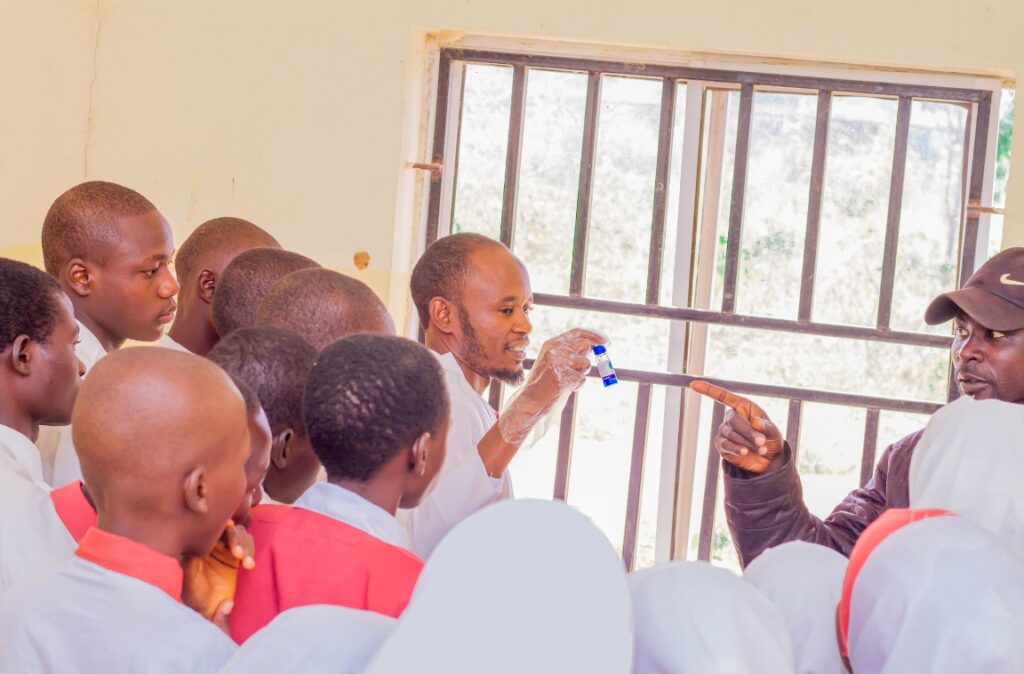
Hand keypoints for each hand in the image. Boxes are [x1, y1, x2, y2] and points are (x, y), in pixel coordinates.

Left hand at [182, 520, 255, 632]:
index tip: (228, 526)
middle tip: (238, 554)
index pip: (209, 528)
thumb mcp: (189, 583)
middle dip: (236, 538)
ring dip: (245, 545)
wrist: (209, 611)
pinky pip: (248, 546)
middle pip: (228, 528)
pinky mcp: (238, 556)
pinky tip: (249, 565)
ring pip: (240, 534)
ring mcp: (226, 549)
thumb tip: (190, 553)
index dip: (219, 525)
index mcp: (198, 546)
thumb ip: (189, 567)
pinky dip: (250, 552)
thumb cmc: (195, 598)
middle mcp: (213, 544)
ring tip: (246, 563)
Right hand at [497, 328, 605, 446]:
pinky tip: (563, 389)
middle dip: (589, 357)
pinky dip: (576, 386)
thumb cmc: (543, 382)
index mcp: (551, 343)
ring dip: (580, 374)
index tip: (606, 341)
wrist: (529, 400)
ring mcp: (560, 363)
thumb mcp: (554, 360)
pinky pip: (582, 380)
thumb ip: (570, 352)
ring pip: (585, 364)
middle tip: (582, 368)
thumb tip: (594, 346)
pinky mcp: (564, 377)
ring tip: (565, 380)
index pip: (577, 332)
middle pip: (585, 345)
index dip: (594, 335)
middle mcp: (555, 349)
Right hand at [688, 380, 782, 473]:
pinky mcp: (722, 446)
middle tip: (761, 442)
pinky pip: (726, 445)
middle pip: (733, 419)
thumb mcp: (774, 432)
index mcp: (743, 407)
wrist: (768, 460)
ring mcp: (725, 431)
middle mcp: (732, 417)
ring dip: (746, 442)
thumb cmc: (771, 440)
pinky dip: (736, 449)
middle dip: (748, 431)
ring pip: (730, 434)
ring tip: (761, 450)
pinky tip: (745, 453)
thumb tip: (756, 422)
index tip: (693, 384)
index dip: (708, 390)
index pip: (723, 396)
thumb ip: (767, 427)